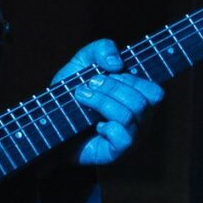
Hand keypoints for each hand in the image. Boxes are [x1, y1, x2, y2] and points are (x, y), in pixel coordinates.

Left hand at [57, 39, 163, 166]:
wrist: (48, 126)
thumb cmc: (70, 95)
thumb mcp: (82, 63)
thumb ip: (101, 49)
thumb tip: (117, 63)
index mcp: (139, 99)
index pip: (153, 91)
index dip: (129, 80)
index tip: (101, 74)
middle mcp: (141, 120)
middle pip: (141, 102)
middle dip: (111, 89)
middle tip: (87, 86)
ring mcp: (131, 138)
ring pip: (129, 116)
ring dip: (102, 102)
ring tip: (82, 98)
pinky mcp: (116, 153)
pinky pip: (124, 139)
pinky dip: (108, 128)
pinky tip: (95, 125)